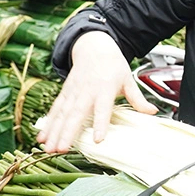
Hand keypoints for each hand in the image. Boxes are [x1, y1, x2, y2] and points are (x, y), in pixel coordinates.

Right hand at [36, 32, 157, 153]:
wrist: (94, 46)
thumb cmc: (112, 64)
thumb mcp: (128, 79)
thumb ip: (138, 98)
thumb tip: (153, 112)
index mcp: (104, 89)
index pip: (102, 109)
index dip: (100, 124)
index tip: (97, 139)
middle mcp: (86, 91)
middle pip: (75, 115)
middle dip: (66, 133)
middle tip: (60, 149)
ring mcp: (73, 92)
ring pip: (61, 115)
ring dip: (53, 132)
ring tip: (47, 148)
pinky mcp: (65, 93)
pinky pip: (55, 110)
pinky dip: (48, 124)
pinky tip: (42, 137)